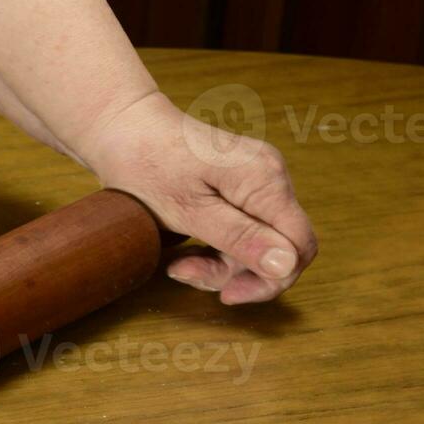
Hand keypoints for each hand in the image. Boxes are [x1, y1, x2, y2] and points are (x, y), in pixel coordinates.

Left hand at [82, 91, 317, 304]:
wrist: (124, 128)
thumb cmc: (148, 164)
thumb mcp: (188, 212)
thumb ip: (240, 238)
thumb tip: (286, 266)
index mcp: (264, 180)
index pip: (299, 244)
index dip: (272, 278)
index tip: (229, 294)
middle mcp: (270, 177)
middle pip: (278, 247)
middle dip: (236, 273)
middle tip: (188, 275)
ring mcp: (257, 180)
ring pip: (258, 244)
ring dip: (220, 265)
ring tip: (179, 266)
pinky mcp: (241, 186)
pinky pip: (243, 230)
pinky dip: (216, 249)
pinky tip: (184, 254)